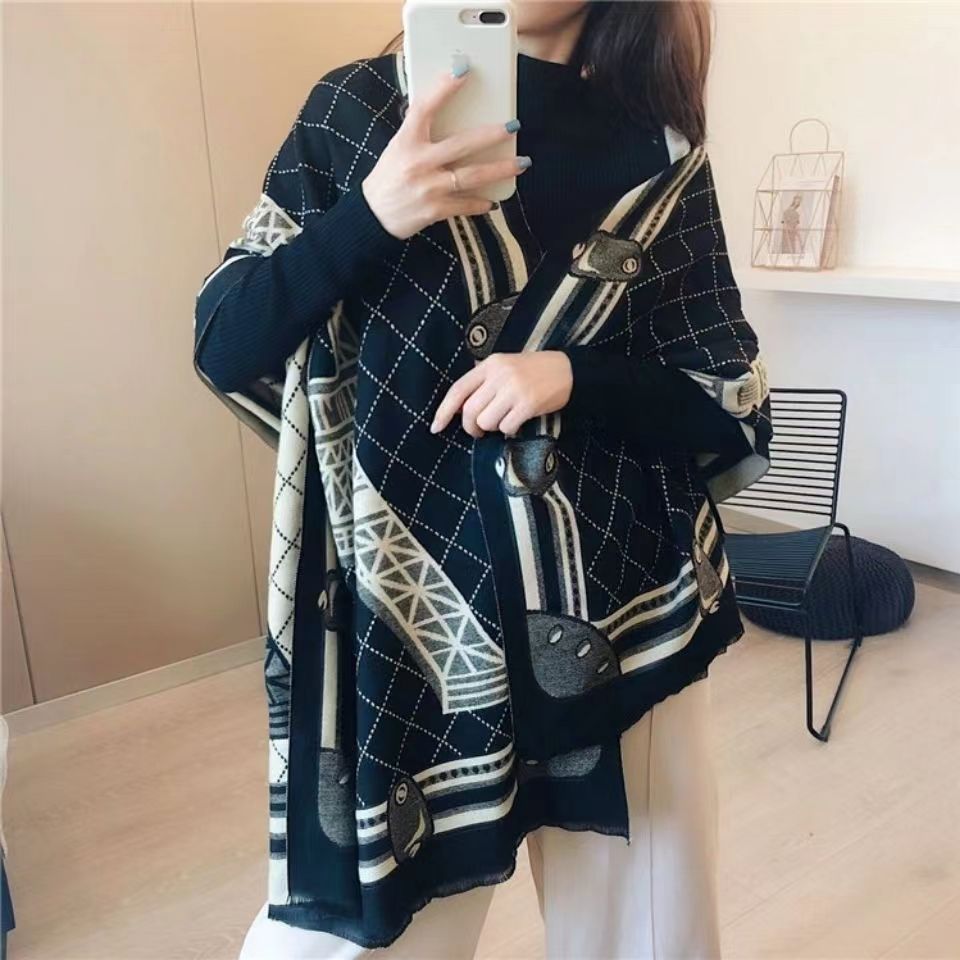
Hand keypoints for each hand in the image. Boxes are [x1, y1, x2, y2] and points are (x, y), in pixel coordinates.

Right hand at [362, 62, 529, 239]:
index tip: (463, 70)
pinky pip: (465, 204)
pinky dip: (481, 203)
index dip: (444, 88)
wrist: (373, 218)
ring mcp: (429, 188)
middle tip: (513, 126)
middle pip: (461, 144)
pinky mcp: (435, 210)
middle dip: (491, 135)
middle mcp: (419, 163)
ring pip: (472, 176)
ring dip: (499, 169)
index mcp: (406, 142)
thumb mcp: (397, 149)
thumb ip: (419, 134)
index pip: (425, 108)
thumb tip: (446, 114)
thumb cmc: (388, 179)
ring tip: (521, 163)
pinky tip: (493, 200)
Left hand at [431, 352, 572, 437]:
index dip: (444, 411)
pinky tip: (517, 423)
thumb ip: (482, 384)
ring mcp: (514, 389)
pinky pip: (507, 427)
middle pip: (470, 411)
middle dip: (471, 427)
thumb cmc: (532, 372)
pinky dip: (509, 431)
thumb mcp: (504, 368)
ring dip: (493, 428)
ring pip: (487, 421)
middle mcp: (500, 375)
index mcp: (490, 365)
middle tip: (480, 431)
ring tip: (504, 420)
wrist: (567, 370)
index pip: (458, 390)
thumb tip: (458, 410)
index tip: (436, 427)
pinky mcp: (529, 403)